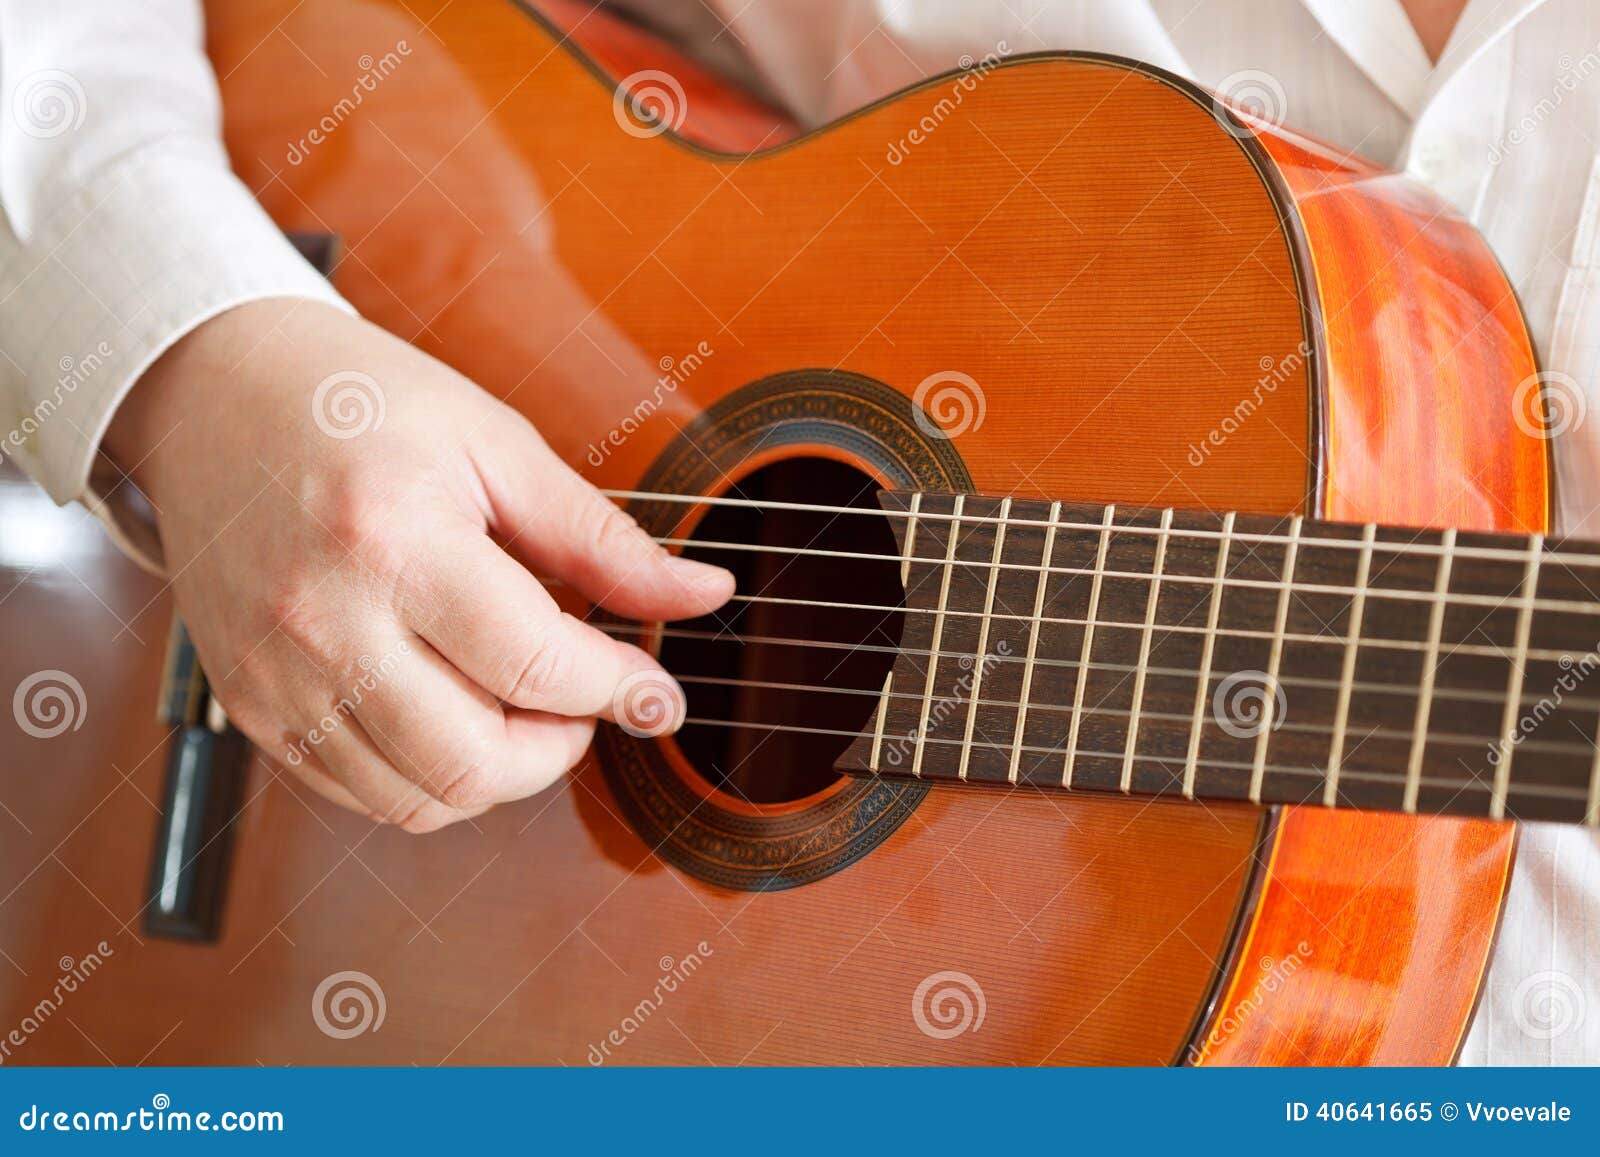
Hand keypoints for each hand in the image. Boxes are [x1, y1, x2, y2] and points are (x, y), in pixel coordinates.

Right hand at [104, 299, 732, 831]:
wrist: (213, 394)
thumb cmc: (356, 404)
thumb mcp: (495, 444)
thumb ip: (601, 538)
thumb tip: (703, 594)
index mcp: (393, 538)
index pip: (534, 664)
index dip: (619, 692)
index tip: (659, 694)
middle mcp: (324, 619)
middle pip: (474, 762)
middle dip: (562, 749)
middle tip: (586, 700)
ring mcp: (278, 675)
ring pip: (419, 801)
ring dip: (501, 774)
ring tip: (522, 703)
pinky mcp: (252, 706)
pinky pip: (361, 794)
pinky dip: (431, 779)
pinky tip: (457, 713)